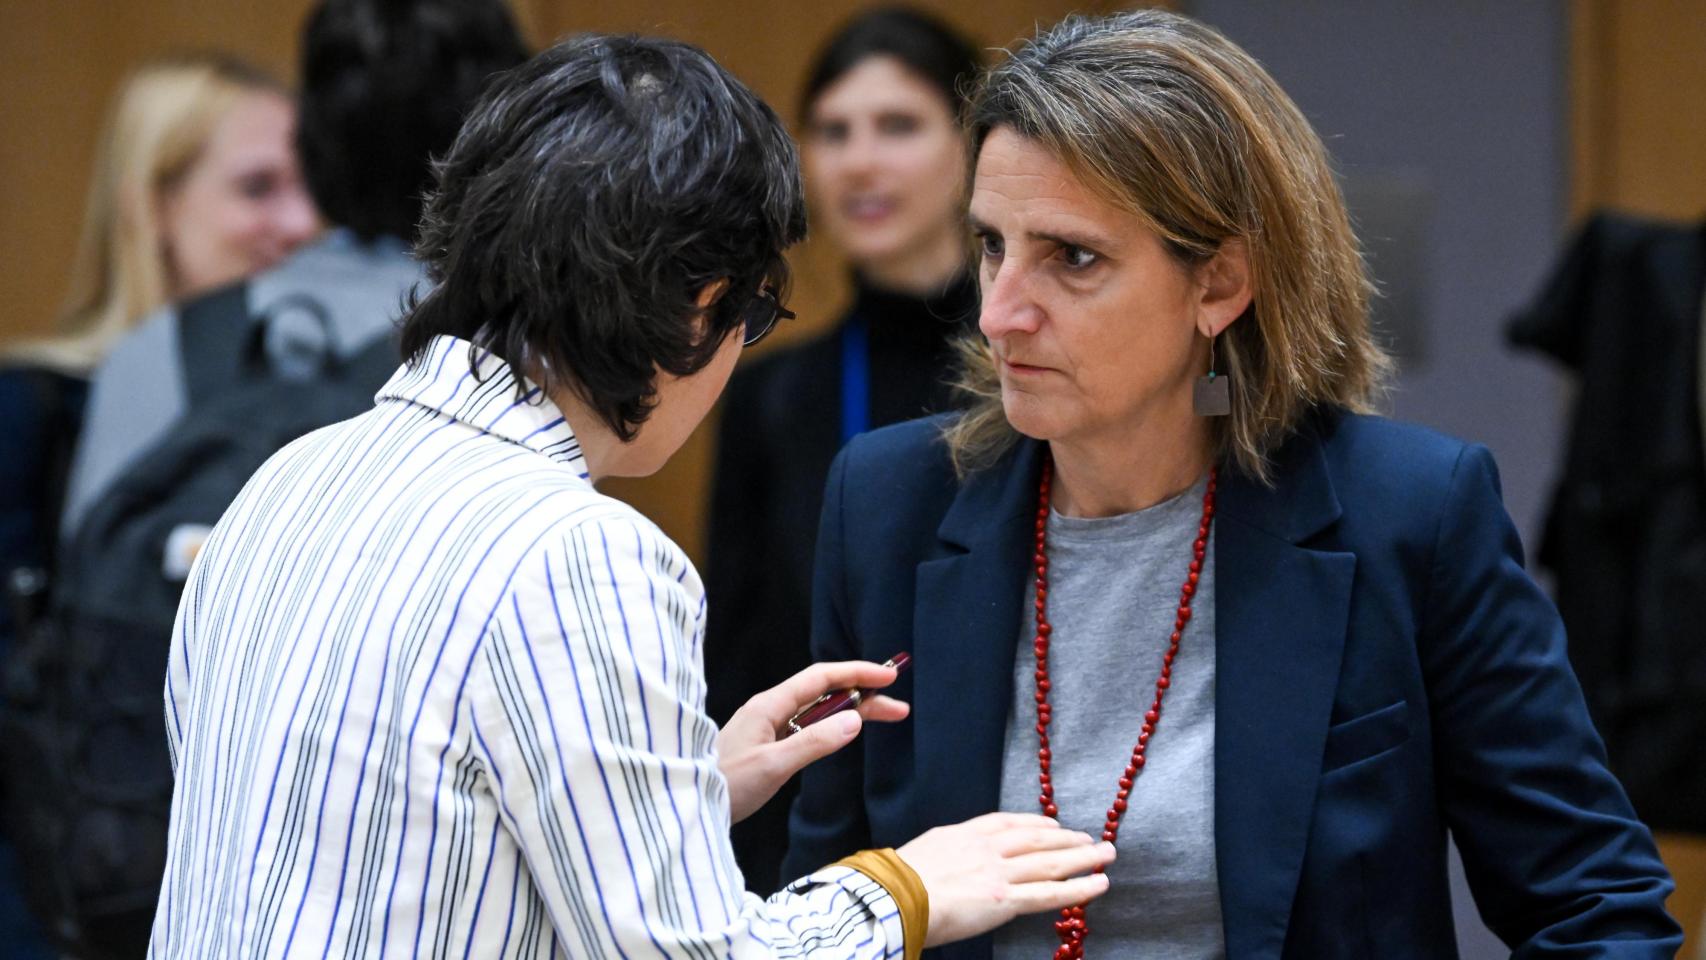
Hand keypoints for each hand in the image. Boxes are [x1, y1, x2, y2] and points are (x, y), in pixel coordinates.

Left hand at [716, 660, 908, 822]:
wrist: (686, 803)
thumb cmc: (725, 785)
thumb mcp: (773, 766)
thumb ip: (814, 743)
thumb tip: (856, 719)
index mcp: (769, 705)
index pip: (821, 678)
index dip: (856, 673)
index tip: (888, 677)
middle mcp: (770, 710)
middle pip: (824, 693)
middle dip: (864, 696)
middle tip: (901, 709)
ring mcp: (768, 727)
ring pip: (818, 711)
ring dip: (852, 712)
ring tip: (887, 718)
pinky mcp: (767, 746)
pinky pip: (807, 727)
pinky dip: (833, 726)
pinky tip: (846, 731)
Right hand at [895, 813, 1114, 946]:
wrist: (893, 897)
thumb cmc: (895, 883)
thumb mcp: (923, 852)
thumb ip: (945, 854)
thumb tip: (952, 864)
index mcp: (962, 835)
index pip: (1006, 823)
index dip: (1034, 824)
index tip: (1052, 825)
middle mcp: (985, 849)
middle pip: (1035, 840)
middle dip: (1066, 838)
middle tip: (1092, 838)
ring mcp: (997, 873)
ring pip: (1049, 863)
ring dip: (1081, 857)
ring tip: (1106, 854)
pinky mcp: (1005, 899)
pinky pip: (1049, 894)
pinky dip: (1078, 888)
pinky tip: (1098, 884)